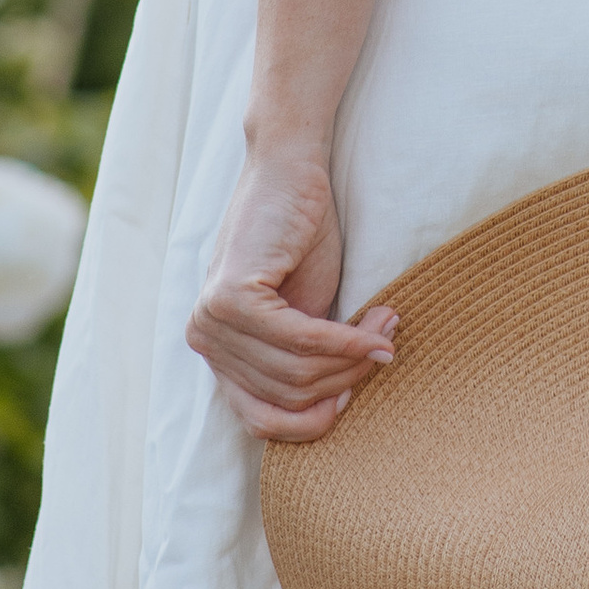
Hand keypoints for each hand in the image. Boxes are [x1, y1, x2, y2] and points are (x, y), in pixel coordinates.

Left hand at [187, 143, 395, 440]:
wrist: (290, 169)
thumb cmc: (301, 236)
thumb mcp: (305, 313)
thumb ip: (306, 361)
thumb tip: (338, 406)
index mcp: (218, 351)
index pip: (263, 419)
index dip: (316, 419)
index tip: (357, 393)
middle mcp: (204, 340)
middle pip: (286, 396)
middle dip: (346, 378)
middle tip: (384, 347)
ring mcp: (210, 322)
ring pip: (294, 373)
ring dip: (351, 358)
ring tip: (384, 331)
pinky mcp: (230, 299)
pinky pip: (298, 340)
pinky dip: (343, 340)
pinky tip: (373, 330)